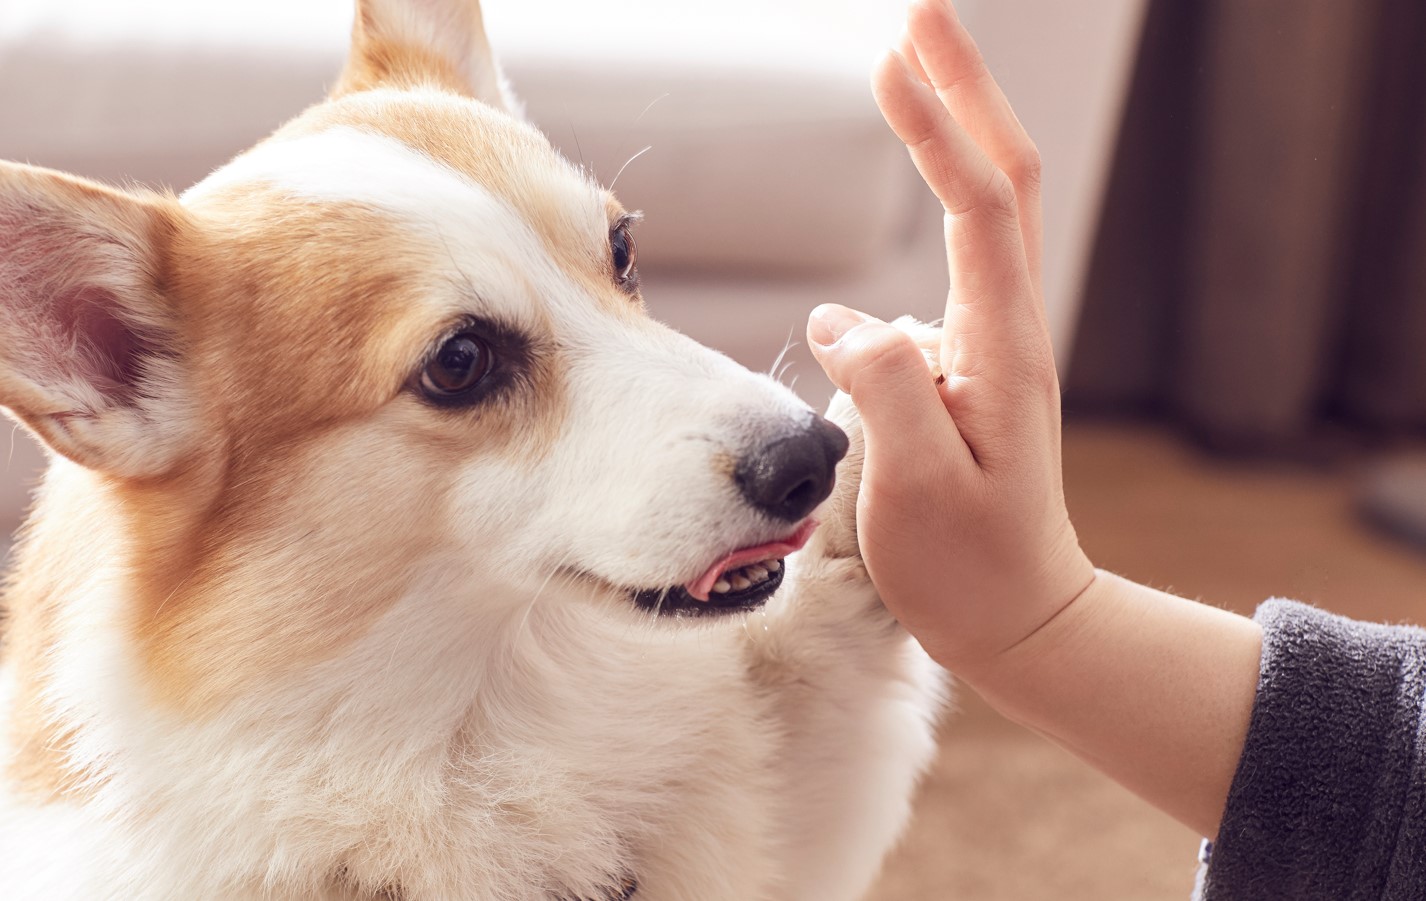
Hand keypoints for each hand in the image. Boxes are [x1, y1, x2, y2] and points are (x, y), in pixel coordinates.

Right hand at [807, 0, 1093, 680]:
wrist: (1019, 613)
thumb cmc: (969, 563)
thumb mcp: (919, 488)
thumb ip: (887, 393)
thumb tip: (846, 316)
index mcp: (1003, 347)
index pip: (979, 210)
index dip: (936, 130)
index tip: (889, 59)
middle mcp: (1007, 328)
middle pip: (1002, 182)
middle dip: (965, 93)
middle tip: (918, 16)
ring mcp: (990, 340)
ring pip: (983, 212)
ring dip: (952, 131)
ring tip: (905, 66)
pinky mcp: (964, 359)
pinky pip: (951, 259)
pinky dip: (936, 193)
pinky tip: (910, 182)